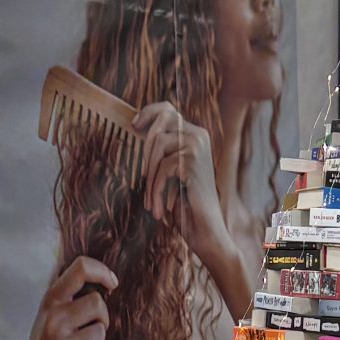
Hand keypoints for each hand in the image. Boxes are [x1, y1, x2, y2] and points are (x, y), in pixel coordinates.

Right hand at [14, 254, 115, 339]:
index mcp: (47, 306)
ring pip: (101, 334)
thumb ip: (65, 303)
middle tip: (90, 336)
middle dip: (101, 320)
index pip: (78, 269)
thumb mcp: (47, 323)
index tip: (112, 282)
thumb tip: (99, 283)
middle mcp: (52, 322)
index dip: (101, 271)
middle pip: (98, 303)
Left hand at [134, 98, 246, 310]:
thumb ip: (161, 151)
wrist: (206, 230)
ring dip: (150, 178)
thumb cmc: (185, 205)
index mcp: (195, 135)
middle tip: (144, 178)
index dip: (148, 112)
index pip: (167, 109)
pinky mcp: (192, 159)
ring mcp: (197, 145)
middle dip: (146, 149)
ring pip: (157, 145)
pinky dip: (155, 190)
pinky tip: (158, 208)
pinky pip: (162, 167)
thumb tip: (135, 127)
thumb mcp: (170, 173)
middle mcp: (198, 135)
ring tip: (151, 201)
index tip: (134, 125)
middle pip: (160, 121)